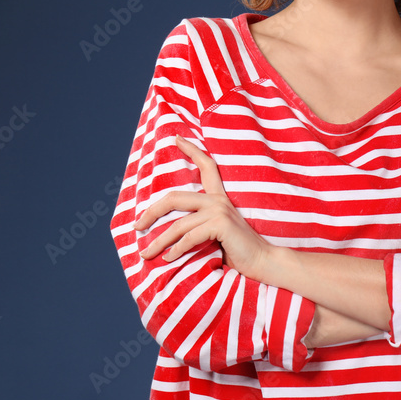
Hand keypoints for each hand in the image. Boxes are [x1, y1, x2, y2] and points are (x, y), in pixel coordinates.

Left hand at [134, 136, 271, 278]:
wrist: (263, 261)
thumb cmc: (238, 251)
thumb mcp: (215, 233)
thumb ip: (198, 227)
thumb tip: (170, 236)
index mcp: (219, 198)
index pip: (207, 166)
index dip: (191, 149)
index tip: (177, 138)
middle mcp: (218, 200)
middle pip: (174, 197)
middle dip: (151, 212)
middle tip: (137, 226)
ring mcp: (219, 211)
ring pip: (178, 224)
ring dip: (159, 242)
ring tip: (146, 254)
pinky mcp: (221, 224)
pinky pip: (189, 237)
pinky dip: (176, 250)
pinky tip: (168, 259)